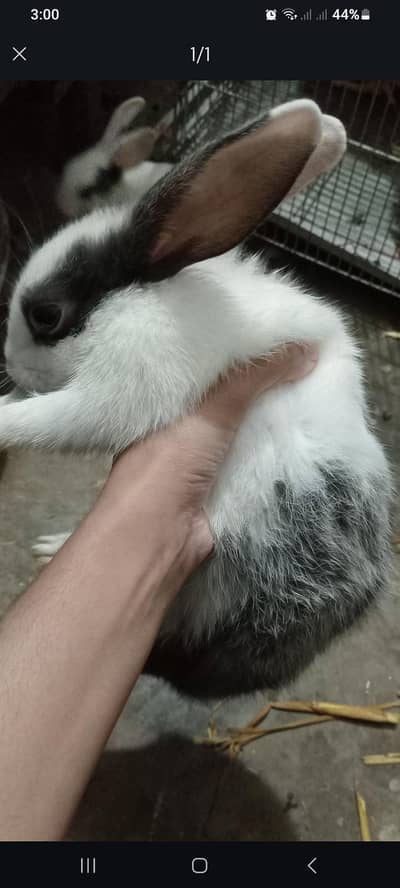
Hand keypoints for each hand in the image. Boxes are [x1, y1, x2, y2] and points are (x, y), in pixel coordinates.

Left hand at [104, 343, 318, 583]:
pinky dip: (277, 445)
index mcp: (166, 400)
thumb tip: (305, 347)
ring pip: (246, 427)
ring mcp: (204, 456)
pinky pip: (256, 457)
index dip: (239, 348)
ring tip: (313, 383)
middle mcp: (183, 425)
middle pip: (231, 395)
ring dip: (273, 414)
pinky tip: (305, 426)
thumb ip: (253, 377)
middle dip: (262, 381)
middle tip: (305, 354)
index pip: (206, 364)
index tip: (276, 330)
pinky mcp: (225, 483)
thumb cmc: (168, 464)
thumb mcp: (210, 409)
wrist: (159, 536)